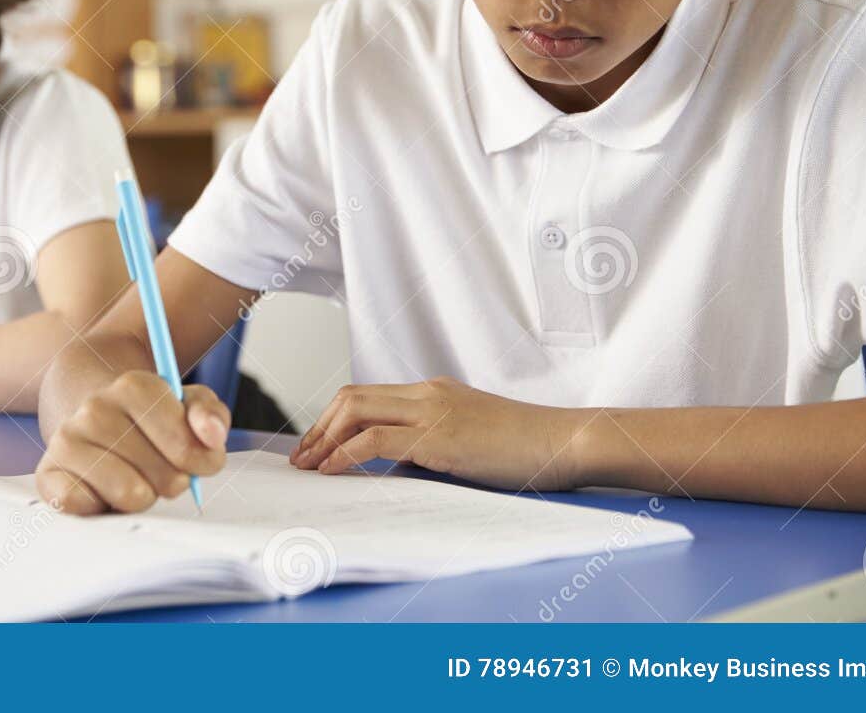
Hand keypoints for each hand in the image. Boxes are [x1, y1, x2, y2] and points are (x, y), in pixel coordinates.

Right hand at [37, 370, 229, 514]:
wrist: (92, 414)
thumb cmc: (148, 419)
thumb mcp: (188, 406)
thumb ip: (209, 416)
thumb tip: (212, 436)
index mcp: (133, 387)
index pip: (183, 442)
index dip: (199, 461)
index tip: (200, 463)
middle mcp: (95, 409)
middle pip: (161, 475)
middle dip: (171, 481)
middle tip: (159, 469)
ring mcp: (66, 441)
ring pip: (130, 494)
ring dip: (141, 498)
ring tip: (134, 479)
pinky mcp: (47, 475)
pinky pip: (86, 508)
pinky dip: (102, 509)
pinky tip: (102, 490)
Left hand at [291, 377, 588, 491]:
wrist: (564, 441)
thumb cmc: (525, 448)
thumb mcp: (468, 443)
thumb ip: (429, 449)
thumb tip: (393, 470)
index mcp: (433, 392)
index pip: (367, 396)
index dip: (333, 419)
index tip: (315, 446)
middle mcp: (426, 394)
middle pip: (351, 397)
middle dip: (318, 427)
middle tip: (301, 459)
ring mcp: (432, 411)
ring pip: (356, 410)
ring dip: (324, 439)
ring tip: (309, 467)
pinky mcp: (439, 437)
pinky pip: (376, 440)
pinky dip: (346, 453)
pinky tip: (333, 471)